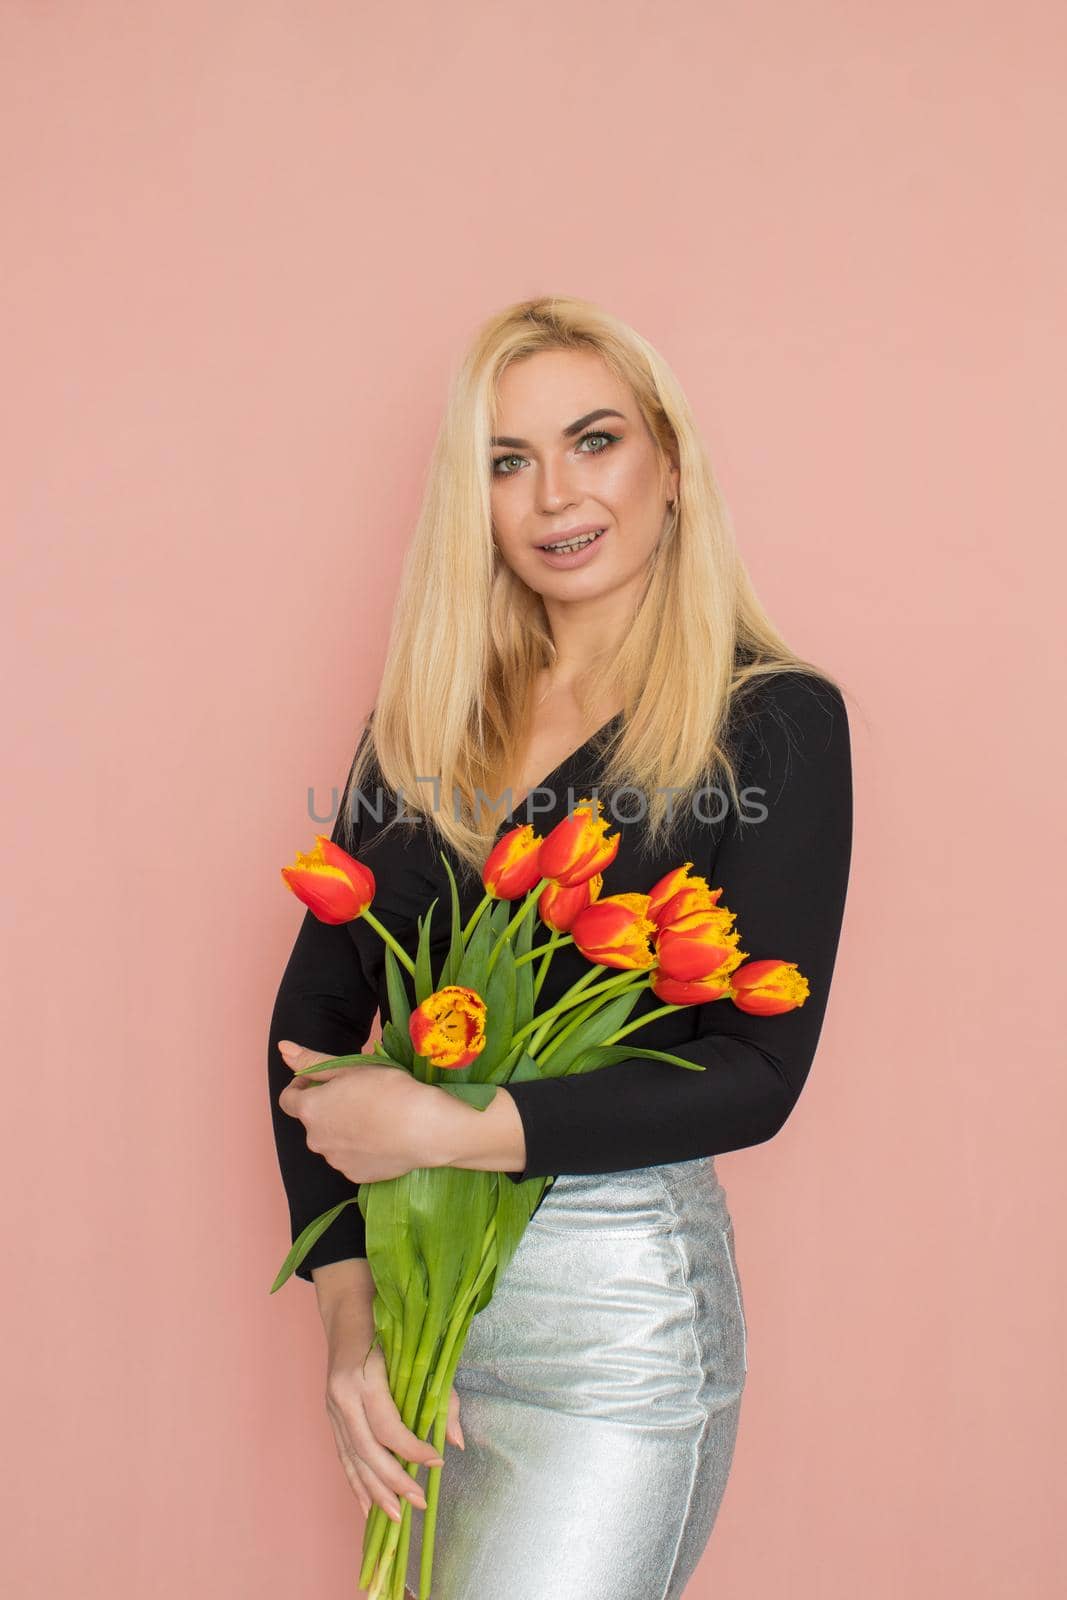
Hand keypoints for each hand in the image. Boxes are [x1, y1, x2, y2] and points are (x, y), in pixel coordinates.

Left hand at [277, 1040, 431, 1182]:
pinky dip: (360, 1148)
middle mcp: (316, 1139)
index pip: (288, 1099)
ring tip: (374, 1117)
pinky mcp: (355, 1175)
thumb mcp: (349, 1068)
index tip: (322, 1082)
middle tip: (358, 1095)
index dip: (301, 1087)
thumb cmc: (388, 1090)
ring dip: (343, 1129)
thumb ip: (312, 1061)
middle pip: (313, 1121)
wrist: (424, 1128)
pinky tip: (382, 1137)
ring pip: (332, 1140)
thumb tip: (283, 1048)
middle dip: (328, 1108)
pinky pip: (350, 1158)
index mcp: (311, 1109)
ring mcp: (335, 1160)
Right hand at [322, 1293, 464, 1525]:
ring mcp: (331, 1408)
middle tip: (418, 1503)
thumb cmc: (388, 1324)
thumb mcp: (418, 1352)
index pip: (387, 1425)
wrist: (347, 1307)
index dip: (411, 1449)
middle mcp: (342, 1396)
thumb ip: (441, 1396)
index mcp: (363, 1376)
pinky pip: (342, 1456)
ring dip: (374, 1491)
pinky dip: (355, 1482)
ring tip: (394, 1519)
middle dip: (393, 1481)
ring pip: (352, 1458)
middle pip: (367, 1450)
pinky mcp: (329, 1416)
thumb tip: (455, 1442)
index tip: (436, 1462)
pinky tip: (367, 1507)